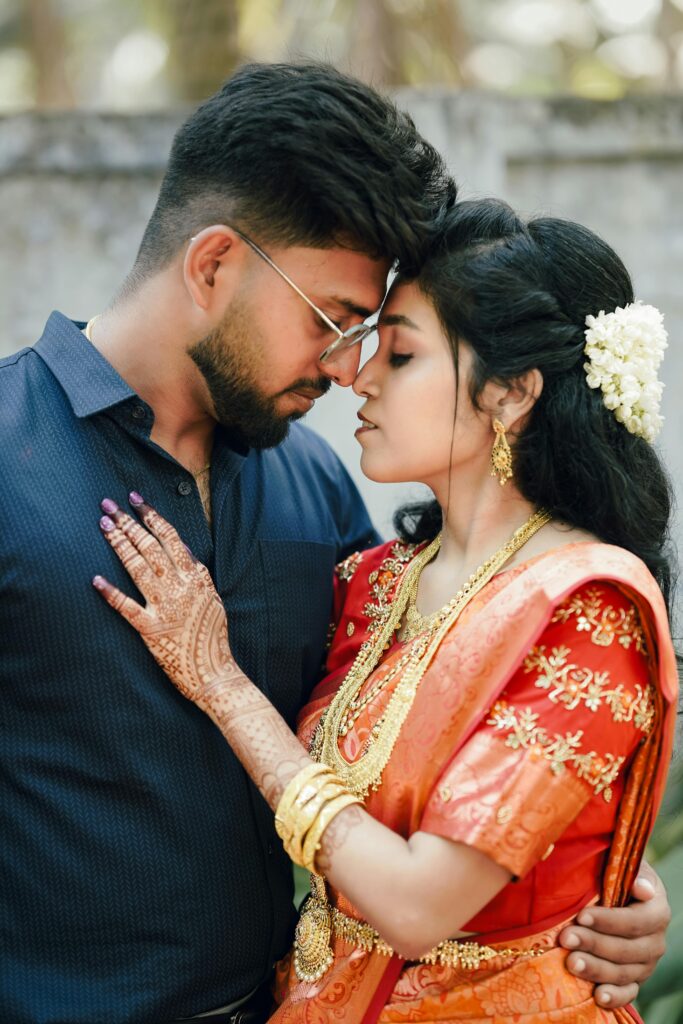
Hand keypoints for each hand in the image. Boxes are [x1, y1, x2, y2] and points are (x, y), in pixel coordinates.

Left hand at [93, 492, 232, 711]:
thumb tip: (181, 548)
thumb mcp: (211, 596)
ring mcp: (164, 607)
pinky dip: (110, 592)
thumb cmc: (212, 635)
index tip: (136, 499)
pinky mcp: (149, 629)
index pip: (170, 537)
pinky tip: (95, 579)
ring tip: (103, 525)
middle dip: (127, 522)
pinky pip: (126, 607)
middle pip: (150, 547)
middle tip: (108, 504)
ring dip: (119, 544)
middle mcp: (179, 588)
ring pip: (137, 568)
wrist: (214, 672)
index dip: (151, 516)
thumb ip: (196, 572)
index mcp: (196, 576)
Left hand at [559, 861, 669, 1008]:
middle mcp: (655, 941)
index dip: (608, 921)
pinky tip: (597, 996)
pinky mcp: (634, 979)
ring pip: (623, 972)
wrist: (617, 893)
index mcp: (657, 911)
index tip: (581, 915)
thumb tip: (643, 888)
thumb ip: (633, 873)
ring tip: (570, 963)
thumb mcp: (625, 865)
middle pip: (626, 949)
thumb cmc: (616, 874)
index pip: (635, 921)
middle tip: (566, 938)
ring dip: (596, 969)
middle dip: (593, 943)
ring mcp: (645, 964)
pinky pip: (628, 993)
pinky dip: (614, 997)